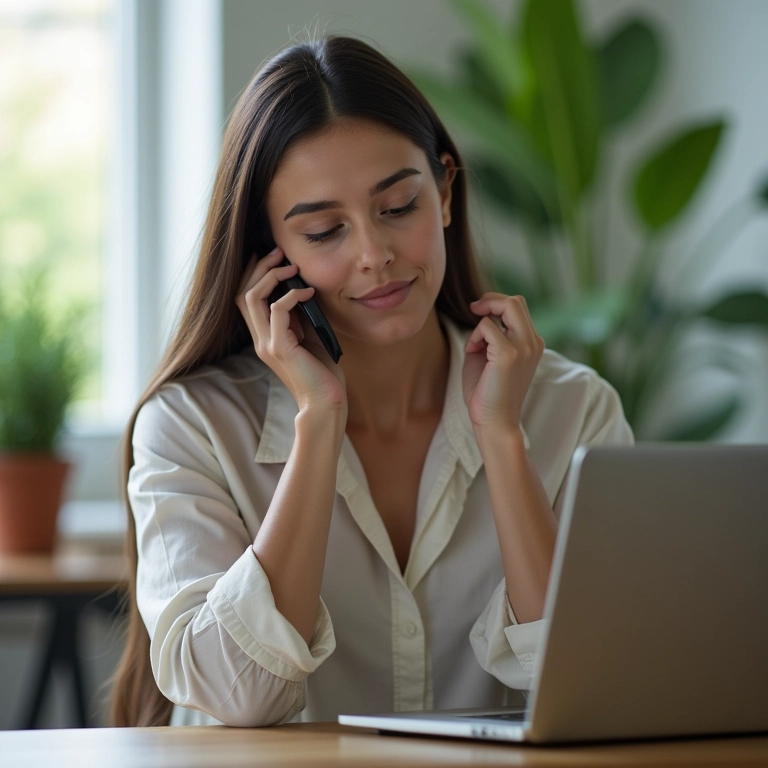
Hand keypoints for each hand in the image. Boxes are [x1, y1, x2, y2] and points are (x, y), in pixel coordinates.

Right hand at [235, 246, 346, 413]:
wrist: (325, 402)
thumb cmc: (322, 373)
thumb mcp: (309, 337)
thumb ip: (301, 316)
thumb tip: (303, 288)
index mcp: (265, 337)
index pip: (246, 299)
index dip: (252, 274)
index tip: (269, 256)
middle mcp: (260, 339)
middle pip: (243, 293)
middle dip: (259, 268)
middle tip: (278, 252)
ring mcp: (267, 344)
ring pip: (252, 297)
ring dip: (271, 276)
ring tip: (292, 267)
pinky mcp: (280, 348)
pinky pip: (277, 310)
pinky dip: (292, 295)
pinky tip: (309, 292)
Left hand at [462, 293, 544, 434]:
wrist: (494, 421)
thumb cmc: (487, 391)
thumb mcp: (490, 355)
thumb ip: (491, 333)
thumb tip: (483, 313)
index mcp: (532, 344)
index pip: (519, 308)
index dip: (496, 304)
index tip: (477, 312)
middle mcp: (533, 343)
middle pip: (516, 301)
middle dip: (491, 300)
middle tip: (473, 309)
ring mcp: (524, 347)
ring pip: (507, 306)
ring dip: (482, 321)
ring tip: (476, 346)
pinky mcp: (509, 354)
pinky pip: (487, 326)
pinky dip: (475, 336)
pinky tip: (473, 352)